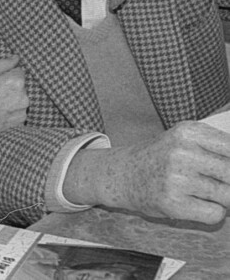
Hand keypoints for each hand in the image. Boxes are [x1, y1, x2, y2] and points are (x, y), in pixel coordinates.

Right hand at [0, 56, 27, 143]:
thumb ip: (2, 64)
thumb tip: (16, 58)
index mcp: (15, 82)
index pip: (18, 70)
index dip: (5, 74)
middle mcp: (23, 97)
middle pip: (20, 85)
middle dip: (9, 86)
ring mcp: (22, 112)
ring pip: (19, 98)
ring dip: (10, 98)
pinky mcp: (19, 123)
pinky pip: (17, 110)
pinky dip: (9, 110)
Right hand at [65, 122, 229, 224]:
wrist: (124, 174)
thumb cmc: (161, 156)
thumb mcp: (184, 138)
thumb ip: (216, 144)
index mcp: (187, 132)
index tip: (223, 168)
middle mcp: (181, 153)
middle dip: (227, 181)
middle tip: (212, 180)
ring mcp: (177, 179)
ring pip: (227, 195)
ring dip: (221, 198)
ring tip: (201, 191)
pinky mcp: (173, 203)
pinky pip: (215, 213)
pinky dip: (212, 212)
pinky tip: (194, 202)